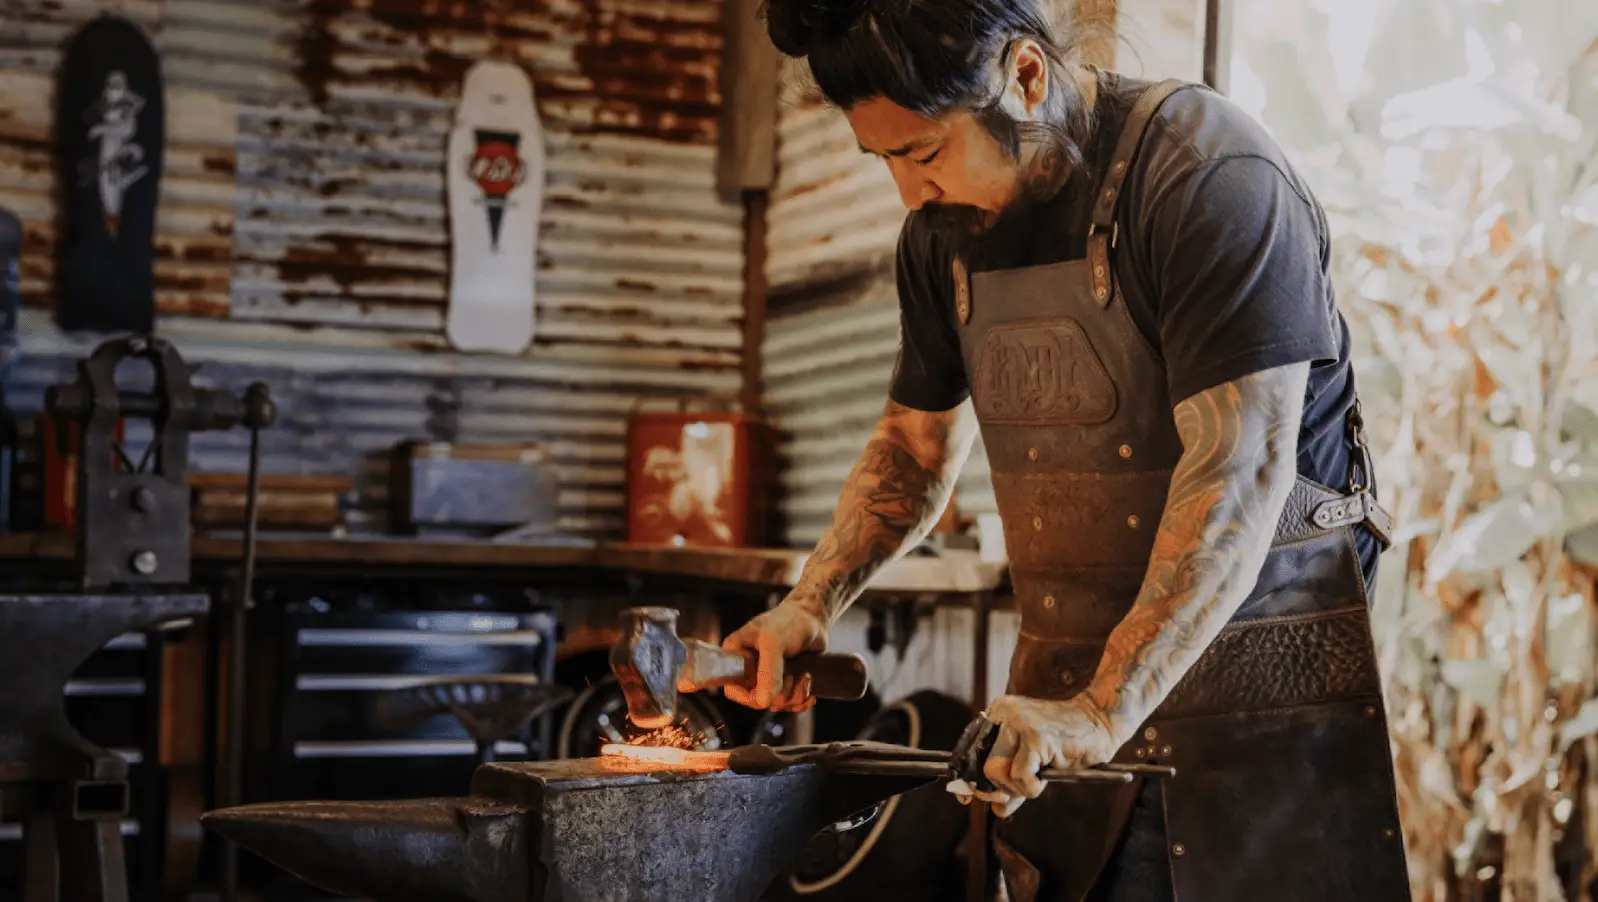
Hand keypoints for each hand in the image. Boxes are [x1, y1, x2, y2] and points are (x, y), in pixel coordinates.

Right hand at [702, 599, 827, 711]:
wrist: (814, 617)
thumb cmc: (790, 621)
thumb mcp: (774, 643)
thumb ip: (768, 672)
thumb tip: (763, 702)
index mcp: (736, 655)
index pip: (732, 690)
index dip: (750, 697)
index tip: (768, 692)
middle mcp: (749, 668)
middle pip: (757, 701)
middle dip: (778, 695)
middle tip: (790, 677)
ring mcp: (767, 675)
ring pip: (776, 704)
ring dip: (794, 696)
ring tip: (803, 677)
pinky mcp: (784, 680)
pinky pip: (789, 703)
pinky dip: (802, 698)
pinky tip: (807, 682)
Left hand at [954, 694, 1120, 817]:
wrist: (1099, 724)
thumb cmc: (1066, 742)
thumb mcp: (1032, 763)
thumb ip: (1012, 783)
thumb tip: (996, 809)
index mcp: (997, 713)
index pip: (968, 749)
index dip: (965, 777)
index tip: (965, 798)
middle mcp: (1004, 713)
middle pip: (980, 765)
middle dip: (994, 788)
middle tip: (1017, 791)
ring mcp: (1019, 723)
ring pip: (995, 772)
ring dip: (1016, 789)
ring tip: (1036, 781)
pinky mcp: (1037, 737)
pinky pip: (1019, 777)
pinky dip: (1030, 788)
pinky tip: (1043, 780)